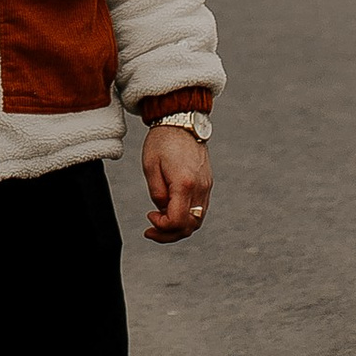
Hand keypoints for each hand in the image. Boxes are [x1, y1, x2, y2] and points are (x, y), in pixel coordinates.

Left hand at [141, 122, 212, 243]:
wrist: (182, 121)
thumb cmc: (163, 141)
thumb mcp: (150, 167)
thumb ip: (157, 193)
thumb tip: (162, 210)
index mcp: (185, 183)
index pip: (178, 220)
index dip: (162, 227)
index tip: (149, 217)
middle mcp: (200, 188)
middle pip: (190, 226)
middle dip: (169, 234)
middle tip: (150, 230)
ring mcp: (206, 186)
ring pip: (197, 220)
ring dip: (178, 228)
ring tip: (160, 224)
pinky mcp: (207, 184)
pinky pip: (199, 209)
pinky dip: (186, 217)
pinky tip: (171, 213)